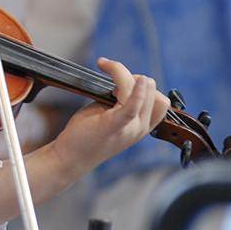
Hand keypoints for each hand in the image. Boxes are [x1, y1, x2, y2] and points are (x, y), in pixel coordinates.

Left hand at [48, 58, 169, 180]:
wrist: (71, 158)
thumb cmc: (87, 134)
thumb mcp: (110, 115)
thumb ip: (122, 102)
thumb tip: (125, 79)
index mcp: (141, 125)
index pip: (158, 98)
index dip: (142, 84)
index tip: (119, 79)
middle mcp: (141, 128)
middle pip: (152, 90)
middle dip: (132, 76)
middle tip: (109, 77)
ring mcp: (130, 128)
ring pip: (144, 90)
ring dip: (124, 75)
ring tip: (105, 72)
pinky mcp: (114, 125)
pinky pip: (133, 106)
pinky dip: (137, 91)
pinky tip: (139, 81)